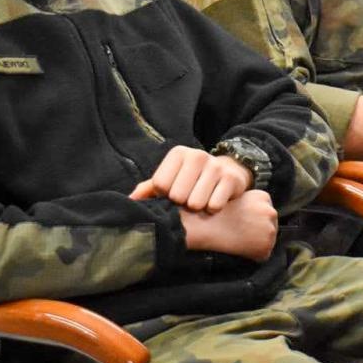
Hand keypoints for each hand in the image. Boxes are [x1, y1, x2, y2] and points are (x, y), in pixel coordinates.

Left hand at [131, 145, 252, 212]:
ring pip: (196, 203)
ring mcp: (216, 166)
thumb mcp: (172, 178)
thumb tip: (130, 200)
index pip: (160, 184)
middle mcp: (197, 155)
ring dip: (198, 208)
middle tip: (188, 199)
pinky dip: (213, 209)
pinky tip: (214, 201)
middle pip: (177, 195)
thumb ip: (150, 188)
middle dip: (182, 203)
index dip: (165, 195)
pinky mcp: (231, 178)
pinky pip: (214, 205)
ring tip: (201, 201)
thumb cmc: (193, 179)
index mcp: (178, 154)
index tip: (172, 193)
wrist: (229, 171)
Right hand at [178, 189, 277, 261]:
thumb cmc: (214, 213)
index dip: (253, 221)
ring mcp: (270, 229)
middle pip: (269, 226)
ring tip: (238, 240)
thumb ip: (252, 205)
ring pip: (267, 240)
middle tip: (239, 234)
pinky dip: (253, 256)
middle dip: (257, 232)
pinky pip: (262, 255)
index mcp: (264, 197)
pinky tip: (240, 249)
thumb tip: (257, 220)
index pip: (266, 213)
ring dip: (255, 243)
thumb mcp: (237, 199)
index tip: (241, 223)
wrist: (206, 225)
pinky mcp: (266, 245)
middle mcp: (271, 212)